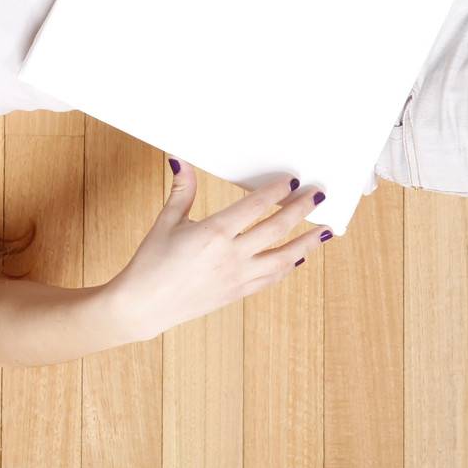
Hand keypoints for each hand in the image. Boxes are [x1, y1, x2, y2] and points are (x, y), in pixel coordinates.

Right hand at [105, 156, 330, 342]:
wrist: (143, 305)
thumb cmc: (151, 262)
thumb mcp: (167, 221)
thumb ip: (182, 190)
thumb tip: (181, 161)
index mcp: (214, 233)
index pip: (255, 207)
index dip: (277, 191)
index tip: (291, 180)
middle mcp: (231, 256)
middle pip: (277, 229)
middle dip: (301, 209)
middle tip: (318, 195)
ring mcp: (237, 277)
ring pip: (283, 258)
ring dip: (307, 242)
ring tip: (324, 230)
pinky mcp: (237, 293)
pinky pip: (271, 278)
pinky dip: (288, 266)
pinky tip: (298, 258)